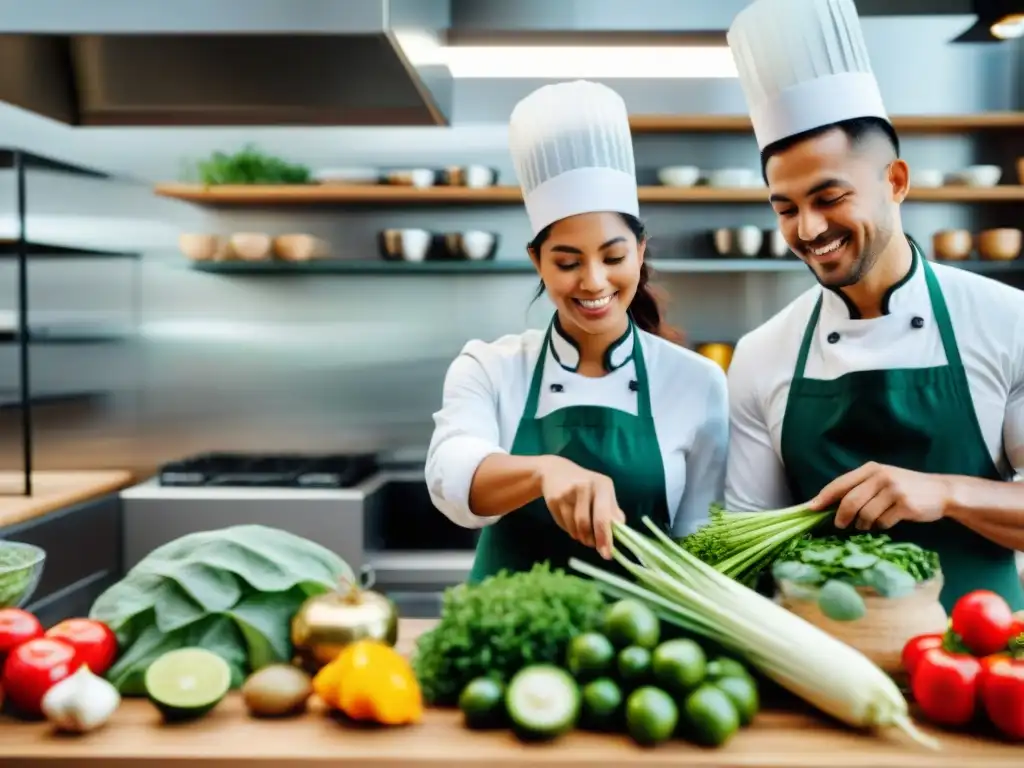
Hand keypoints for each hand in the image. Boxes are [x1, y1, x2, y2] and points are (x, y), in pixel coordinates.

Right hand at [537, 456, 625, 558]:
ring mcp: (568, 492)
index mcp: (603, 485)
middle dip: (591, 540)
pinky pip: (564, 525)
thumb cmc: (586, 487)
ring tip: (584, 534)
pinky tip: (572, 524)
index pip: (604, 517)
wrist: (556, 471)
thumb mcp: (602, 493)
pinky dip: (570, 530)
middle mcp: (585, 486)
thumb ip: (612, 512)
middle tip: (594, 547)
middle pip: (587, 523)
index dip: (606, 538)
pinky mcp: (555, 499)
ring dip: (581, 537)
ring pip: (575, 527)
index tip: (607, 554)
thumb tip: (621, 533)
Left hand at [809, 461, 952, 530]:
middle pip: (850, 501)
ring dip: (863, 524)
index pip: (840, 484)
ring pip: (865, 515)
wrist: (941, 492)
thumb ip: (860, 488)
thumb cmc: (905, 488)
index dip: (823, 497)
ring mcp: (894, 490)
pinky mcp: (905, 505)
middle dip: (841, 517)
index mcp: (870, 469)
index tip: (810, 509)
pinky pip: (883, 522)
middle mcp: (881, 476)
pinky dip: (881, 526)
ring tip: (869, 524)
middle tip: (839, 526)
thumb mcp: (882, 480)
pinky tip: (887, 522)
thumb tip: (829, 505)